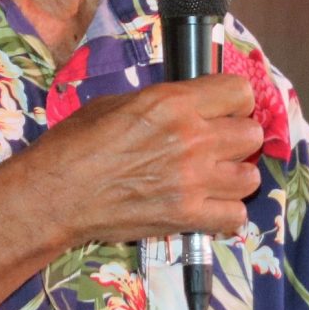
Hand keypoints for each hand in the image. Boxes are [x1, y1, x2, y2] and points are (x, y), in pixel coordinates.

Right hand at [21, 73, 263, 244]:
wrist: (56, 194)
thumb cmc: (76, 144)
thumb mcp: (117, 103)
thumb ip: (162, 103)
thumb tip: (187, 106)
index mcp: (173, 103)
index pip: (240, 92)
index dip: (234, 101)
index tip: (223, 110)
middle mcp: (192, 139)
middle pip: (252, 134)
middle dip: (236, 138)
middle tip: (216, 145)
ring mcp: (193, 182)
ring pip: (251, 177)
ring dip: (235, 176)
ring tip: (214, 178)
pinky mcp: (188, 218)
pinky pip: (236, 217)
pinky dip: (226, 213)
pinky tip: (208, 206)